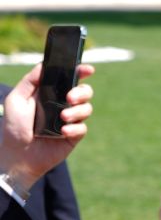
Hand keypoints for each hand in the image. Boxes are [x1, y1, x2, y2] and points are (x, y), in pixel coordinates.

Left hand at [0, 64, 94, 191]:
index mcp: (51, 93)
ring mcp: (70, 120)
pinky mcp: (74, 136)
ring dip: (77, 111)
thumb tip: (45, 65)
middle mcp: (63, 105)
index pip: (70, 79)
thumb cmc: (14, 126)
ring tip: (62, 117)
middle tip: (69, 98)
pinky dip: (74, 128)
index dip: (81, 72)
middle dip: (81, 92)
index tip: (88, 69)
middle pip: (85, 92)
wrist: (17, 154)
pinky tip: (63, 131)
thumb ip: (30, 81)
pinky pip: (82, 128)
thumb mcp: (16, 99)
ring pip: (87, 109)